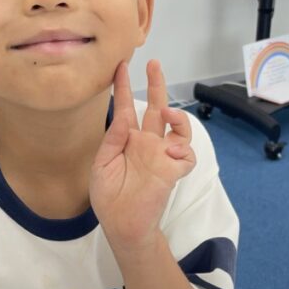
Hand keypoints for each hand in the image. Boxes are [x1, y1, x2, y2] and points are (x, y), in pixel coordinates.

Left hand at [90, 59, 195, 253]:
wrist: (121, 224)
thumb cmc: (109, 198)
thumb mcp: (101, 165)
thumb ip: (112, 139)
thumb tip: (121, 115)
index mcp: (126, 141)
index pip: (125, 108)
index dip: (123, 88)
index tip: (120, 67)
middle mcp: (146, 144)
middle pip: (155, 108)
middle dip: (156, 85)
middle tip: (153, 63)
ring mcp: (161, 156)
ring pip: (178, 128)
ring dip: (176, 116)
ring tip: (167, 112)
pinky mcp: (172, 171)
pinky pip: (187, 155)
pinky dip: (184, 149)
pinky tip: (173, 150)